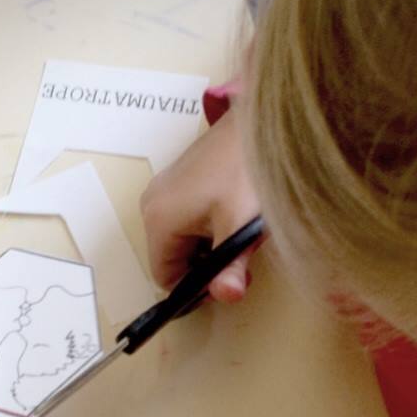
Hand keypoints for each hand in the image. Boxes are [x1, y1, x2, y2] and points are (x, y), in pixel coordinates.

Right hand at [141, 106, 261, 302]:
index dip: (195, 289)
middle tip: (241, 259)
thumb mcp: (240, 226)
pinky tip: (235, 216)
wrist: (263, 119)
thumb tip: (226, 297)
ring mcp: (166, 189)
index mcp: (159, 219)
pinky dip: (210, 227)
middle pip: (173, 258)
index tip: (226, 280)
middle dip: (206, 267)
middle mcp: (153, 204)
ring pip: (183, 240)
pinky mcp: (181, 180)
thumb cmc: (247, 170)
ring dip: (210, 247)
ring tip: (241, 233)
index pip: (165, 277)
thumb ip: (230, 267)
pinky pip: (188, 219)